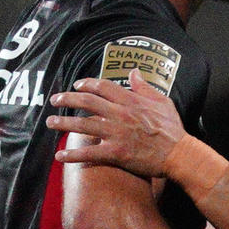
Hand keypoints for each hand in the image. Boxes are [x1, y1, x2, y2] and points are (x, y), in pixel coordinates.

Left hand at [48, 78, 186, 180]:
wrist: (178, 154)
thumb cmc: (173, 129)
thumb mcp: (162, 101)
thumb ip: (144, 87)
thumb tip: (134, 72)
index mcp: (131, 100)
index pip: (102, 86)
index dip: (86, 84)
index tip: (76, 85)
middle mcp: (121, 114)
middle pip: (87, 102)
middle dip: (67, 99)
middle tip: (54, 100)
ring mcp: (117, 133)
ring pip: (84, 125)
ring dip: (64, 123)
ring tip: (50, 123)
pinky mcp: (116, 153)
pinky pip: (90, 153)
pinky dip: (73, 155)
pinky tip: (59, 156)